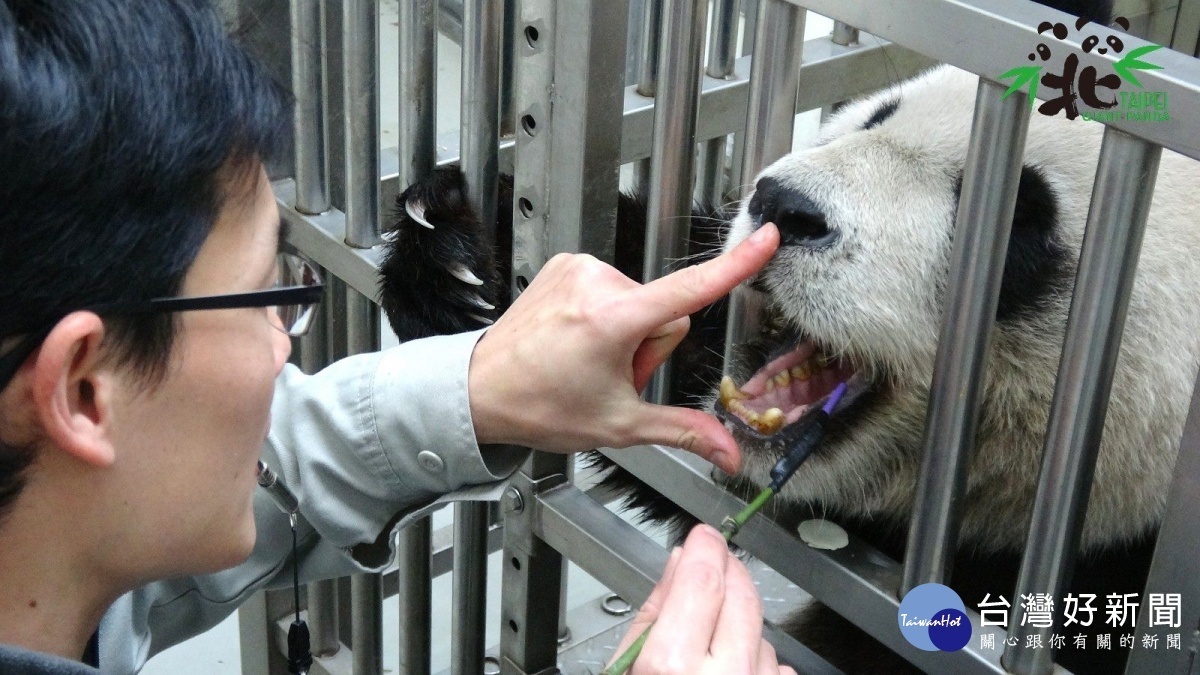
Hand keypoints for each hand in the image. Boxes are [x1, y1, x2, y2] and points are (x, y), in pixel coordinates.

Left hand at [467, 223, 778, 471]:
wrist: (481, 390)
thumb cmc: (541, 406)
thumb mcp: (619, 425)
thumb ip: (683, 431)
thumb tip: (727, 452)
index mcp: (614, 319)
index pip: (691, 289)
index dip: (735, 265)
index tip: (768, 237)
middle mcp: (597, 284)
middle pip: (663, 311)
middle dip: (649, 345)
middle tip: (610, 374)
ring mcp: (578, 270)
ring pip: (639, 299)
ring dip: (625, 330)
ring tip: (586, 358)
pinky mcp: (566, 264)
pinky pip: (611, 286)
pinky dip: (604, 313)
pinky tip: (576, 338)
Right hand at [609, 525, 796, 674]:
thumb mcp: (625, 669)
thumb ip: (652, 615)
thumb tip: (678, 565)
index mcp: (672, 666)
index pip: (702, 582)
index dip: (705, 549)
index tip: (704, 536)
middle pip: (742, 597)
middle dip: (728, 572)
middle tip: (713, 564)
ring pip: (760, 631)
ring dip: (738, 623)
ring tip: (709, 641)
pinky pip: (775, 665)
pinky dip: (754, 658)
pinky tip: (730, 669)